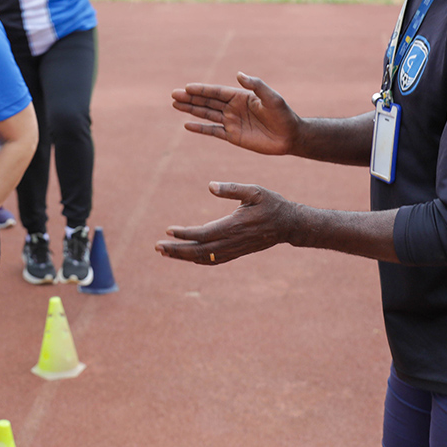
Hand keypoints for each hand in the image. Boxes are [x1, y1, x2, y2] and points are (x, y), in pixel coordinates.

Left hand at [155, 182, 295, 263]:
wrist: (289, 224)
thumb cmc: (272, 203)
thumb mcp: (255, 190)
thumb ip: (232, 188)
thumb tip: (210, 186)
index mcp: (234, 226)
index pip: (203, 234)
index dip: (185, 234)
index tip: (169, 230)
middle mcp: (232, 241)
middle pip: (199, 251)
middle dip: (177, 250)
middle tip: (157, 247)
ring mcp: (234, 249)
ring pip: (205, 258)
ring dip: (183, 256)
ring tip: (165, 252)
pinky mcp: (237, 252)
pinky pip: (214, 260)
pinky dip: (198, 260)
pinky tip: (187, 257)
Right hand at [172, 72, 299, 155]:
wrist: (290, 136)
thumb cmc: (283, 114)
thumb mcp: (272, 97)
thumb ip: (256, 85)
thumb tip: (239, 74)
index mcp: (240, 96)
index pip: (216, 92)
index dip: (202, 90)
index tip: (187, 88)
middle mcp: (233, 107)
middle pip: (207, 101)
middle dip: (190, 98)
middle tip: (174, 94)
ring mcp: (231, 121)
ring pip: (207, 114)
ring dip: (191, 110)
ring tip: (175, 105)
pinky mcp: (232, 136)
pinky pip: (213, 131)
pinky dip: (200, 128)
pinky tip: (187, 125)